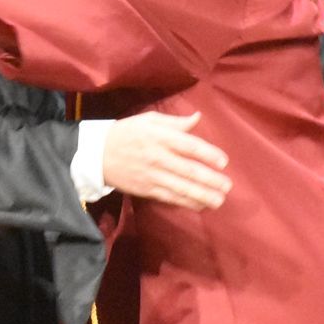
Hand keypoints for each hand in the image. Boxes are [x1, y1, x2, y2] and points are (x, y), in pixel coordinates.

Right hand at [102, 111, 231, 209]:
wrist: (96, 154)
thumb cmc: (126, 133)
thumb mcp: (148, 120)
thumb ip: (175, 122)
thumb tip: (197, 118)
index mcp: (160, 137)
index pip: (189, 146)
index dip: (208, 154)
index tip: (223, 162)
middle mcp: (158, 157)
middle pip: (189, 170)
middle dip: (210, 180)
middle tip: (227, 186)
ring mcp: (152, 175)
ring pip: (181, 187)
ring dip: (202, 195)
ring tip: (219, 200)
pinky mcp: (146, 189)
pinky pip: (169, 197)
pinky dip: (186, 202)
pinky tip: (200, 205)